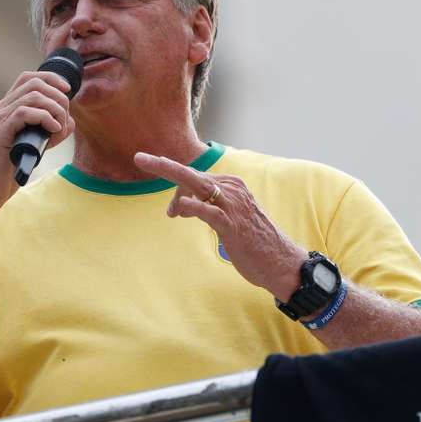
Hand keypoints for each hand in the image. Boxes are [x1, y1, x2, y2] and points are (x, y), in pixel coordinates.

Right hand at [0, 71, 75, 210]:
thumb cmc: (3, 177)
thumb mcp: (31, 150)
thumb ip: (48, 135)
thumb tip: (68, 122)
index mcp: (3, 111)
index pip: (27, 79)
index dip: (50, 79)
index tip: (67, 91)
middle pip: (33, 82)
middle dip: (57, 95)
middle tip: (65, 116)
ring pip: (32, 95)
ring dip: (54, 107)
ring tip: (60, 126)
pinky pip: (24, 113)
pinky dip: (45, 117)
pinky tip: (52, 129)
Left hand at [133, 152, 308, 299]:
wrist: (281, 262)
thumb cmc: (253, 242)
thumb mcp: (228, 219)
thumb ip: (206, 208)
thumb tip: (180, 206)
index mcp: (231, 185)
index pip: (196, 177)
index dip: (176, 188)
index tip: (168, 207)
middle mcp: (232, 189)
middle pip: (191, 175)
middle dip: (163, 166)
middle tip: (139, 158)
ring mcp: (232, 205)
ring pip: (197, 185)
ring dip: (172, 182)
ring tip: (151, 178)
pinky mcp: (232, 225)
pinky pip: (209, 211)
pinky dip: (193, 207)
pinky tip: (179, 208)